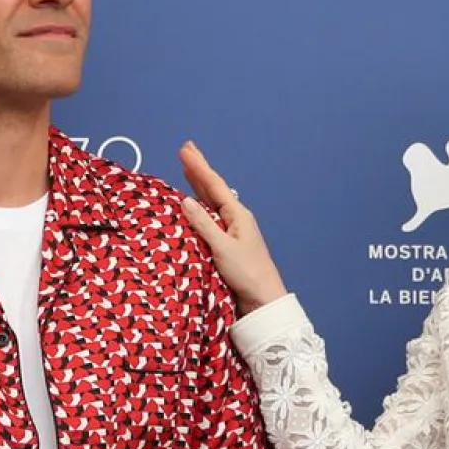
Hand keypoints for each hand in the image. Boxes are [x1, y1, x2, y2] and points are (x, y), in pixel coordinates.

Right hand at [178, 141, 287, 314]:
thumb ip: (203, 224)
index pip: (214, 185)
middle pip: (213, 189)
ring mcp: (232, 231)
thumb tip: (186, 200)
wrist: (263, 299)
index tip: (186, 149)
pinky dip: (200, 207)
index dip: (198, 167)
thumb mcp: (222, 247)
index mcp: (237, 215)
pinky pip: (210, 218)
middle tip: (186, 151)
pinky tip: (195, 205)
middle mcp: (235, 219)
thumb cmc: (248, 274)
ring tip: (188, 171)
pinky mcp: (227, 245)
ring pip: (211, 202)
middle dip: (198, 170)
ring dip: (198, 186)